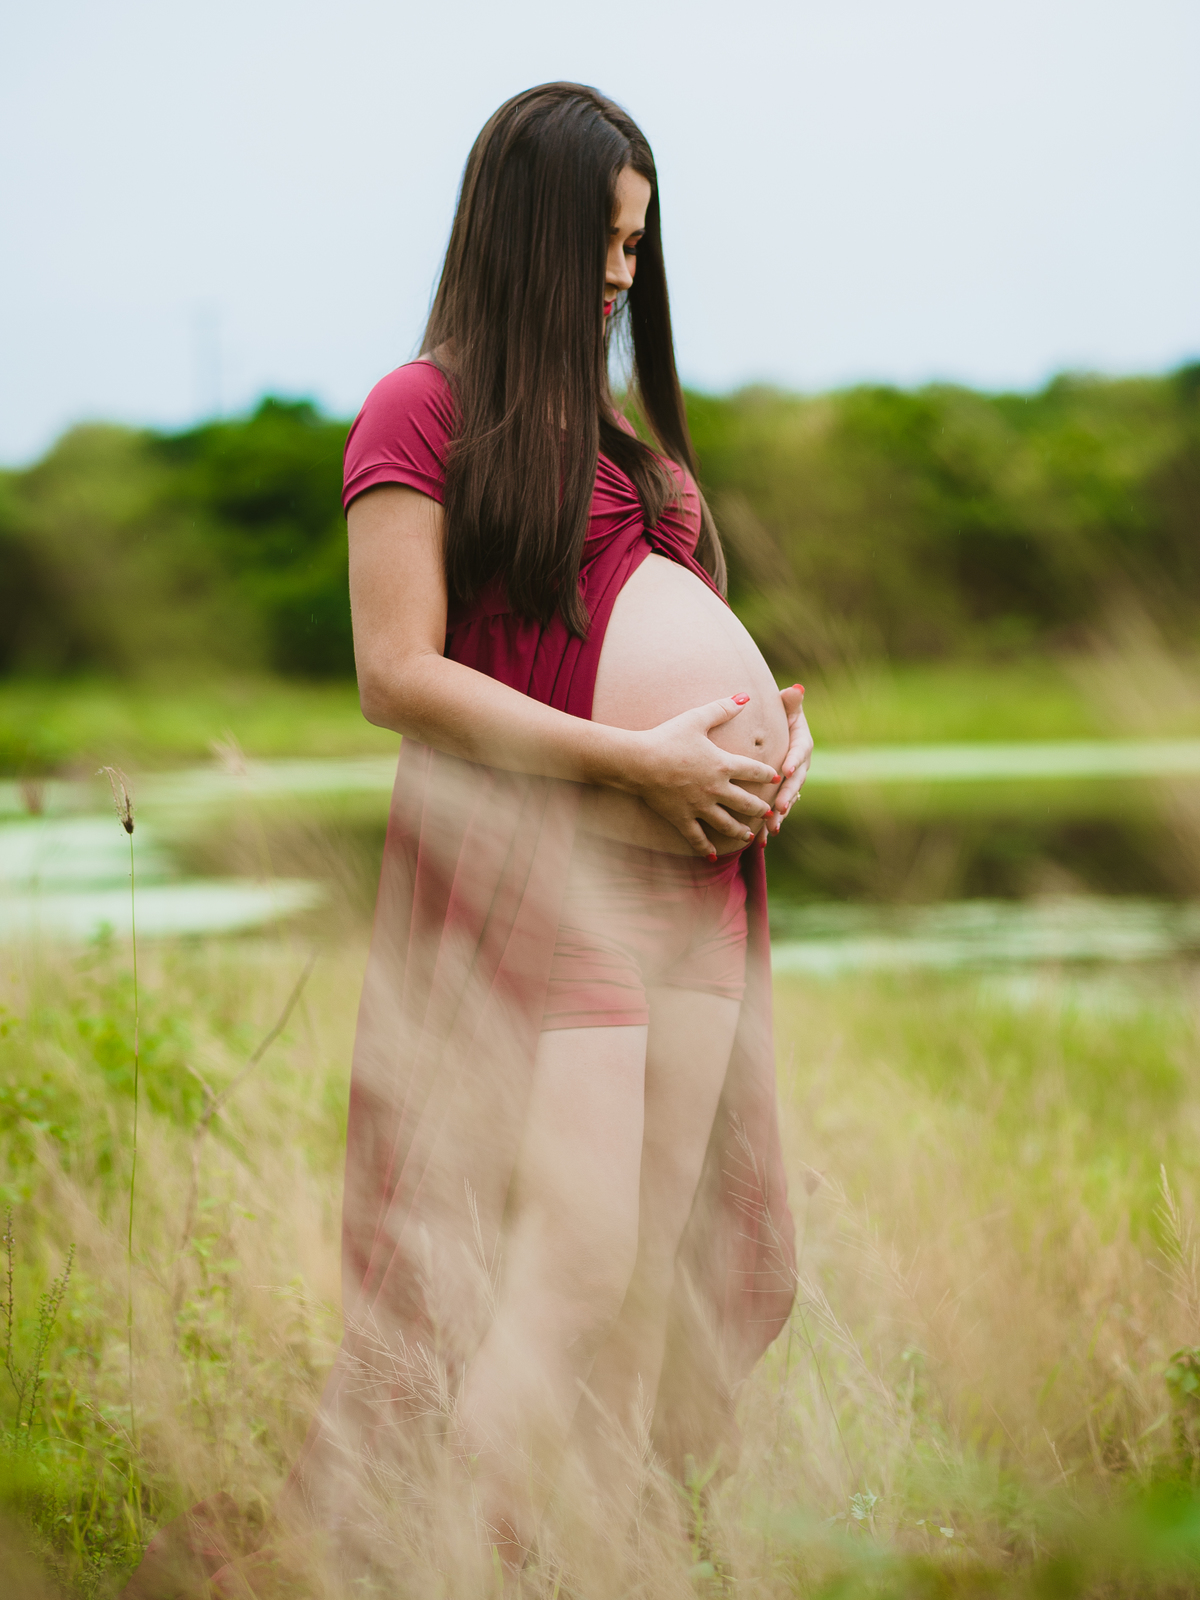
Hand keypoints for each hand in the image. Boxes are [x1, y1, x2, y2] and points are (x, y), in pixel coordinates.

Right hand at [628, 695, 782, 858]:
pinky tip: (713, 856)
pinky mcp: (682, 818)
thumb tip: (745, 696)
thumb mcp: (696, 718)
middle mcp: (716, 789)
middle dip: (761, 808)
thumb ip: (723, 708)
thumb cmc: (667, 737)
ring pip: (726, 823)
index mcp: (723, 764)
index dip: (767, 774)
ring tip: (749, 836)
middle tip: (770, 813)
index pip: (754, 770)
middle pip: (746, 802)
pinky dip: (706, 848)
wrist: (639, 761)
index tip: (776, 778)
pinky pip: (697, 837)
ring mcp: (699, 806)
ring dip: (740, 831)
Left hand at [763, 684, 811, 837]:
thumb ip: (789, 701)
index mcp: (800, 743)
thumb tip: (796, 689)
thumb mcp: (783, 707)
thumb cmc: (774, 715)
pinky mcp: (780, 793)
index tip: (785, 770)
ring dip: (780, 814)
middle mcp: (798, 764)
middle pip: (795, 782)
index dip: (794, 761)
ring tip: (771, 827)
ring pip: (788, 799)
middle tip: (778, 806)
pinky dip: (769, 824)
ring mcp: (791, 781)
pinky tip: (762, 839)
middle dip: (787, 795)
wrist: (769, 731)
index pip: (799, 752)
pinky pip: (777, 810)